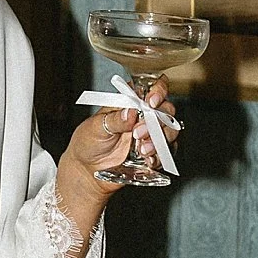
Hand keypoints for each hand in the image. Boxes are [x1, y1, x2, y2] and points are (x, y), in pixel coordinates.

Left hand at [60, 74, 175, 195]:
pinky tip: (146, 159)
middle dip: (156, 121)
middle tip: (138, 133)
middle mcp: (144, 116)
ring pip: (170, 131)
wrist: (87, 170)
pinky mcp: (154, 153)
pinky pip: (166, 153)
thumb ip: (114, 119)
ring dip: (158, 140)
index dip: (158, 90)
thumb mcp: (96, 127)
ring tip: (141, 149)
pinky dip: (159, 156)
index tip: (151, 102)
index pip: (153, 88)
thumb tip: (130, 112)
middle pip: (167, 109)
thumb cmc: (89, 142)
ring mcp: (151, 134)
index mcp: (130, 102)